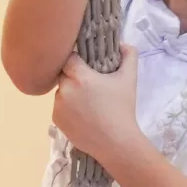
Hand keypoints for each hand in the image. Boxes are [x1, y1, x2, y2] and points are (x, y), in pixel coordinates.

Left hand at [52, 45, 140, 167]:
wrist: (116, 143)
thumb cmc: (122, 109)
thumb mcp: (129, 79)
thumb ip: (129, 56)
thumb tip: (123, 44)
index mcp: (79, 76)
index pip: (68, 57)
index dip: (76, 59)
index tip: (86, 65)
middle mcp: (64, 89)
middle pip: (63, 74)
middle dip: (73, 77)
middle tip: (89, 85)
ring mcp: (58, 106)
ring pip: (60, 91)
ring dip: (69, 93)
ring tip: (86, 103)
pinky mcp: (56, 120)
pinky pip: (59, 107)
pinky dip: (67, 108)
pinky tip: (81, 115)